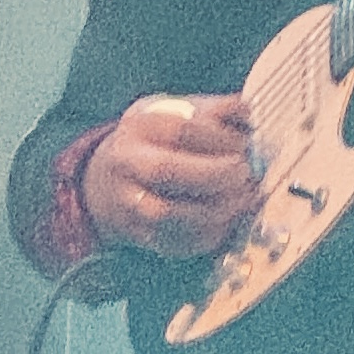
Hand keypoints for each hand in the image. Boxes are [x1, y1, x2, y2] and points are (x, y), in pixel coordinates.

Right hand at [80, 91, 266, 257]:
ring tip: (243, 201)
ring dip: (214, 211)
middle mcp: (126, 164)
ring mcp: (126, 202)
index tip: (246, 146)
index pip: (180, 130)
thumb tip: (249, 112)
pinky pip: (172, 243)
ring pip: (167, 213)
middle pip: (167, 171)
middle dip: (215, 176)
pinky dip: (205, 237)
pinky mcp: (136, 234)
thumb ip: (213, 110)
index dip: (219, 139)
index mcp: (139, 127)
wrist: (104, 180)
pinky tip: (228, 224)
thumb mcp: (175, 114)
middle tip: (246, 175)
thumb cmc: (155, 143)